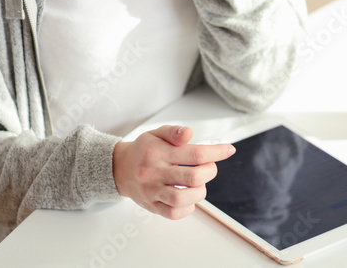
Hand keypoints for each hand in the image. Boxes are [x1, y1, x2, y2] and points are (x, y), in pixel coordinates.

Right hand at [112, 125, 234, 219]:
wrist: (118, 169)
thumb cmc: (143, 150)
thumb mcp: (156, 133)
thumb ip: (174, 132)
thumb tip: (189, 133)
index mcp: (157, 152)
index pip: (194, 153)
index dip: (216, 153)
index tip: (228, 150)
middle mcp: (154, 172)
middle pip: (192, 177)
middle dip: (209, 172)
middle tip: (209, 168)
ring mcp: (152, 191)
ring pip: (182, 198)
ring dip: (200, 192)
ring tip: (199, 184)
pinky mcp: (151, 206)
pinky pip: (173, 213)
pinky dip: (188, 208)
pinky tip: (190, 198)